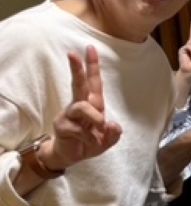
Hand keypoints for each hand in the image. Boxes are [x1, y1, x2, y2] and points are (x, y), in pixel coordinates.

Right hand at [43, 46, 122, 170]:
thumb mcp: (107, 140)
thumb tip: (112, 124)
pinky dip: (90, 139)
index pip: (93, 82)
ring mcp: (69, 115)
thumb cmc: (88, 143)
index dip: (93, 66)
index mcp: (93, 104)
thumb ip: (114, 134)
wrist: (71, 157)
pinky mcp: (62, 126)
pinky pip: (80, 130)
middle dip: (77, 69)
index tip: (90, 48)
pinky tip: (90, 143)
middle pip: (79, 84)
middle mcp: (80, 106)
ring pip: (82, 107)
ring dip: (95, 118)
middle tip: (72, 54)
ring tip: (99, 128)